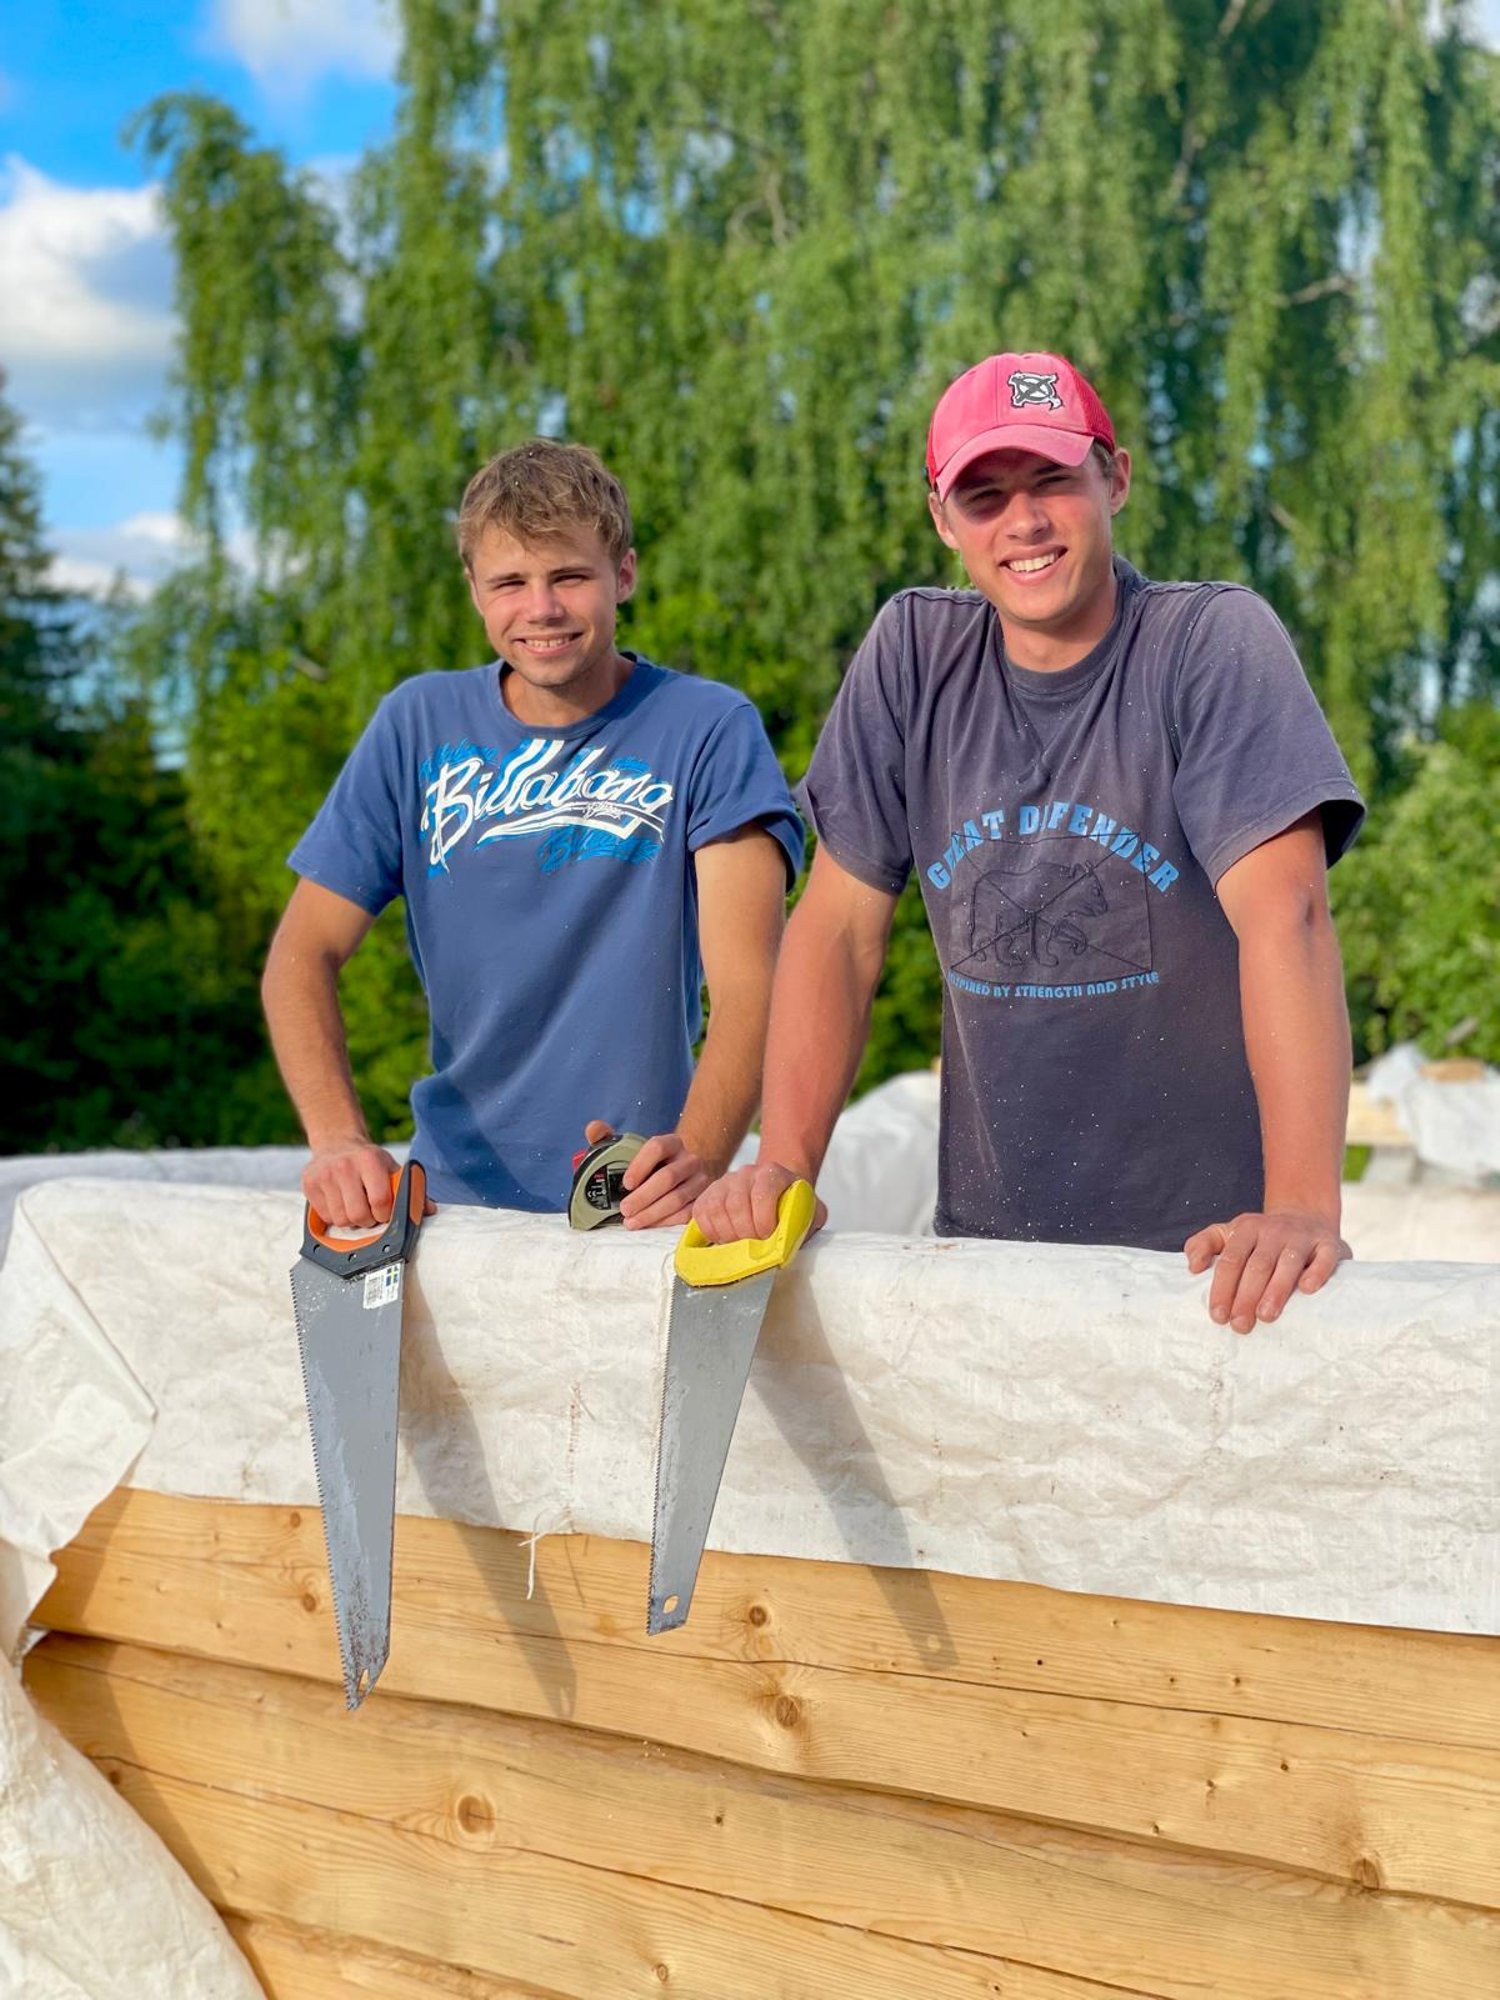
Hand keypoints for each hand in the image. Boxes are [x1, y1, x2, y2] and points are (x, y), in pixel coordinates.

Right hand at [303, 1141, 408, 1229]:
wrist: (336, 1143)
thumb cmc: (368, 1160)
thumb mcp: (390, 1168)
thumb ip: (410, 1188)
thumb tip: (429, 1210)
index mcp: (370, 1160)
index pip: (381, 1200)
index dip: (385, 1214)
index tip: (385, 1212)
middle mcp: (344, 1166)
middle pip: (359, 1214)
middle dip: (368, 1220)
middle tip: (370, 1213)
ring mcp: (324, 1175)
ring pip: (341, 1220)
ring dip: (351, 1221)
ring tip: (355, 1206)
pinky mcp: (309, 1184)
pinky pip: (326, 1217)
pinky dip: (335, 1217)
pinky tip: (340, 1203)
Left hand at [581, 1122, 713, 1229]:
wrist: (683, 1175)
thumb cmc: (650, 1165)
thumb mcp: (630, 1149)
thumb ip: (608, 1138)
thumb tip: (593, 1128)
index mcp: (672, 1143)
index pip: (657, 1147)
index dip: (640, 1165)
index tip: (626, 1183)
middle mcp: (690, 1160)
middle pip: (668, 1177)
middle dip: (644, 1196)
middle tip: (624, 1209)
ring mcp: (700, 1181)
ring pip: (678, 1198)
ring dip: (652, 1213)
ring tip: (631, 1222)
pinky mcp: (702, 1201)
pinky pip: (687, 1213)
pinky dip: (666, 1221)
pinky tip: (650, 1225)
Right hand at [692, 1160, 827, 1244]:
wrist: (775, 1188)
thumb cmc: (792, 1205)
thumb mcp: (812, 1210)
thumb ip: (812, 1221)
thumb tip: (795, 1242)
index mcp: (773, 1173)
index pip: (762, 1194)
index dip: (764, 1221)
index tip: (768, 1238)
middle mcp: (746, 1173)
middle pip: (736, 1205)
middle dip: (745, 1233)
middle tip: (753, 1247)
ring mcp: (724, 1182)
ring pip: (716, 1209)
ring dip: (727, 1234)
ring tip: (740, 1245)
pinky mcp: (708, 1193)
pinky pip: (701, 1213)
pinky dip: (710, 1231)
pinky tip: (724, 1239)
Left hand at [1185, 1208, 1349, 1332]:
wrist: (1304, 1216)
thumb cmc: (1259, 1237)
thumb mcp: (1227, 1233)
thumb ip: (1203, 1245)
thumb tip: (1193, 1267)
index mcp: (1247, 1229)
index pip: (1231, 1260)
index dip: (1223, 1288)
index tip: (1218, 1316)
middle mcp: (1274, 1231)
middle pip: (1257, 1265)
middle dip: (1246, 1296)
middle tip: (1240, 1324)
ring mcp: (1302, 1237)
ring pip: (1288, 1263)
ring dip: (1277, 1289)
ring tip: (1266, 1316)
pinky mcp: (1328, 1244)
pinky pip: (1324, 1257)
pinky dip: (1316, 1272)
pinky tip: (1307, 1290)